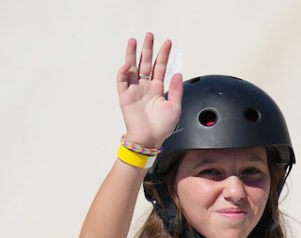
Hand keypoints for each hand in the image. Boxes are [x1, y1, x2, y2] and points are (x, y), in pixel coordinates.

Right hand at [116, 33, 182, 148]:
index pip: (160, 67)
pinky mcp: (124, 95)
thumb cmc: (162, 126)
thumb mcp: (174, 107)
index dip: (164, 55)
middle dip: (148, 49)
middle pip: (146, 63)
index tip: (168, 43)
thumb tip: (177, 73)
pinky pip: (122, 80)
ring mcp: (134, 89)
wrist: (149, 139)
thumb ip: (176, 90)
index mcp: (157, 88)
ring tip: (134, 40)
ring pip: (132, 67)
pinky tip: (128, 63)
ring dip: (132, 54)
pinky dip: (124, 71)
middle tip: (150, 35)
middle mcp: (145, 86)